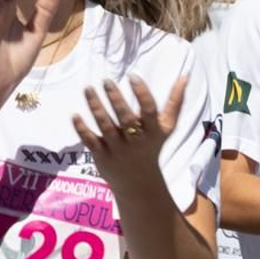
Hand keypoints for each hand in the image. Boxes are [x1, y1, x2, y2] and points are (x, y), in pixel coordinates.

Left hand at [72, 74, 185, 191]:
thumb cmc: (151, 147)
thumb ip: (175, 102)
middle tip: (106, 81)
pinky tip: (75, 115)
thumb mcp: (166, 127)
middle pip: (125, 118)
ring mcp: (117, 148)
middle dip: (116, 98)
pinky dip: (82, 129)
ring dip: (96, 107)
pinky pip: (90, 140)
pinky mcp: (102, 155)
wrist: (138, 182)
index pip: (149, 110)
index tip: (132, 76)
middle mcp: (135, 140)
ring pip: (105, 126)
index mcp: (152, 131)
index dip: (141, 93)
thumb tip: (185, 75)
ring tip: (88, 88)